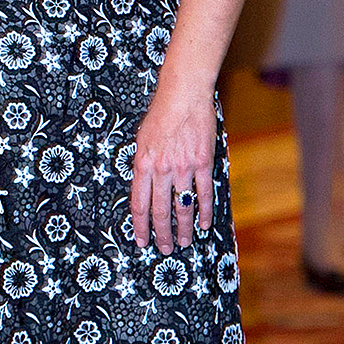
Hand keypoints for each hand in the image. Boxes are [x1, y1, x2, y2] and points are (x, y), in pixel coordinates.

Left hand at [131, 86, 216, 255]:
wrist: (183, 94)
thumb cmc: (160, 114)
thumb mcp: (140, 140)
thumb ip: (141, 165)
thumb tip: (142, 188)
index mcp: (142, 165)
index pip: (139, 204)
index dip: (140, 226)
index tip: (141, 241)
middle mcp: (161, 170)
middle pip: (160, 211)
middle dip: (161, 234)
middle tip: (163, 249)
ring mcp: (183, 168)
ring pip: (182, 206)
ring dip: (182, 228)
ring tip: (182, 242)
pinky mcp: (203, 163)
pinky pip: (204, 193)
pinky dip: (204, 211)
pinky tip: (204, 224)